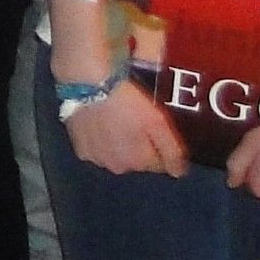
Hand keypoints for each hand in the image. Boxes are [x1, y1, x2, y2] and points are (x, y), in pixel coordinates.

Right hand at [65, 79, 189, 176]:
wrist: (88, 85)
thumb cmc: (127, 101)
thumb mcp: (157, 122)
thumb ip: (170, 151)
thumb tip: (178, 174)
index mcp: (141, 162)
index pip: (160, 165)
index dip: (161, 148)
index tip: (157, 130)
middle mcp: (120, 168)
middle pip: (137, 162)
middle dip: (140, 148)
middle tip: (136, 123)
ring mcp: (98, 160)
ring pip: (116, 157)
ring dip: (120, 146)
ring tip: (117, 123)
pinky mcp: (81, 149)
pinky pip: (97, 150)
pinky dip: (101, 142)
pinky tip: (100, 126)